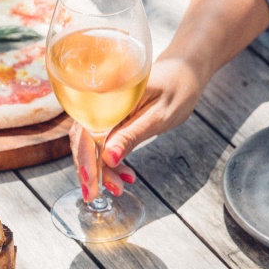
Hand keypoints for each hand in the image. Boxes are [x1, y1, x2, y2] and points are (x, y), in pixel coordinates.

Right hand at [70, 55, 205, 199]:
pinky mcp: (108, 119)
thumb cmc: (177, 88)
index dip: (86, 159)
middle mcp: (99, 102)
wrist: (184, 72)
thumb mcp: (159, 115)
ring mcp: (102, 111)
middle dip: (90, 171)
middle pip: (83, 140)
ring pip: (89, 144)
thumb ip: (132, 135)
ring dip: (99, 169)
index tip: (91, 183)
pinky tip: (122, 173)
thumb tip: (108, 159)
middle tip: (97, 195)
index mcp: (110, 96)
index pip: (87, 131)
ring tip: (118, 187)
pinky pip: (100, 142)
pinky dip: (108, 161)